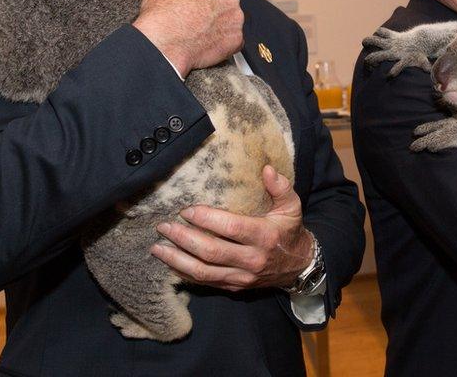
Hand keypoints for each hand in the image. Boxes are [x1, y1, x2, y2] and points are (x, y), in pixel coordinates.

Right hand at [133, 0, 242, 77]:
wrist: (163, 43)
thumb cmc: (160, 11)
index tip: (192, 2)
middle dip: (213, 6)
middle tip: (196, 18)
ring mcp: (236, 17)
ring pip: (229, 18)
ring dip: (218, 23)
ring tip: (199, 32)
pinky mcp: (237, 38)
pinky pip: (231, 38)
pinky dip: (221, 41)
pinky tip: (206, 43)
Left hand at [150, 165, 313, 290]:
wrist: (298, 266)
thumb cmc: (289, 231)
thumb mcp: (292, 206)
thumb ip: (280, 187)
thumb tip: (267, 169)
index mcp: (264, 236)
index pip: (230, 228)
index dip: (206, 220)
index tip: (187, 210)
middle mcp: (252, 260)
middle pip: (211, 252)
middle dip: (183, 239)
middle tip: (164, 226)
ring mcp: (241, 277)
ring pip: (203, 272)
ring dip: (177, 260)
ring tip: (157, 247)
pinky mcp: (234, 287)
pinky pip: (205, 283)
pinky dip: (184, 274)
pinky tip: (170, 263)